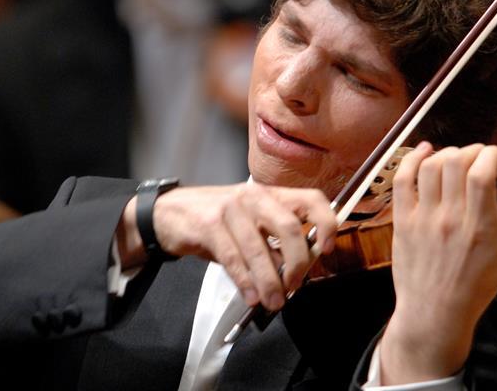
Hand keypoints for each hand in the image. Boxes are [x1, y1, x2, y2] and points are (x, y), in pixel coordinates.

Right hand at [117, 182, 337, 310]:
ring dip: (270, 282)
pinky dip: (245, 281)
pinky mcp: (208, 224)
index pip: (311, 199)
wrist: (169, 214)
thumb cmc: (215, 222)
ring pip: (260, 248)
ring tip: (274, 302)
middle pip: (290, 227)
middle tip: (295, 285)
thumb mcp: (249, 226)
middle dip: (297, 263)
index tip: (327, 249)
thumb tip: (294, 274)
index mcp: (271, 195)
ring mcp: (230, 208)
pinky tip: (251, 296)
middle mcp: (253, 196)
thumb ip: (272, 245)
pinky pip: (233, 258)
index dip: (326, 223)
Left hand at [380, 142, 496, 383]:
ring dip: (447, 154)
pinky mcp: (402, 221)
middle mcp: (449, 220)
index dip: (492, 156)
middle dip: (473, 151)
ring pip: (430, 166)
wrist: (434, 313)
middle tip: (481, 160)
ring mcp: (422, 219)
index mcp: (480, 229)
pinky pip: (402, 180)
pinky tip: (425, 152)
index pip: (482, 174)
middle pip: (456, 162)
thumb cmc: (473, 289)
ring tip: (458, 160)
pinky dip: (412, 159)